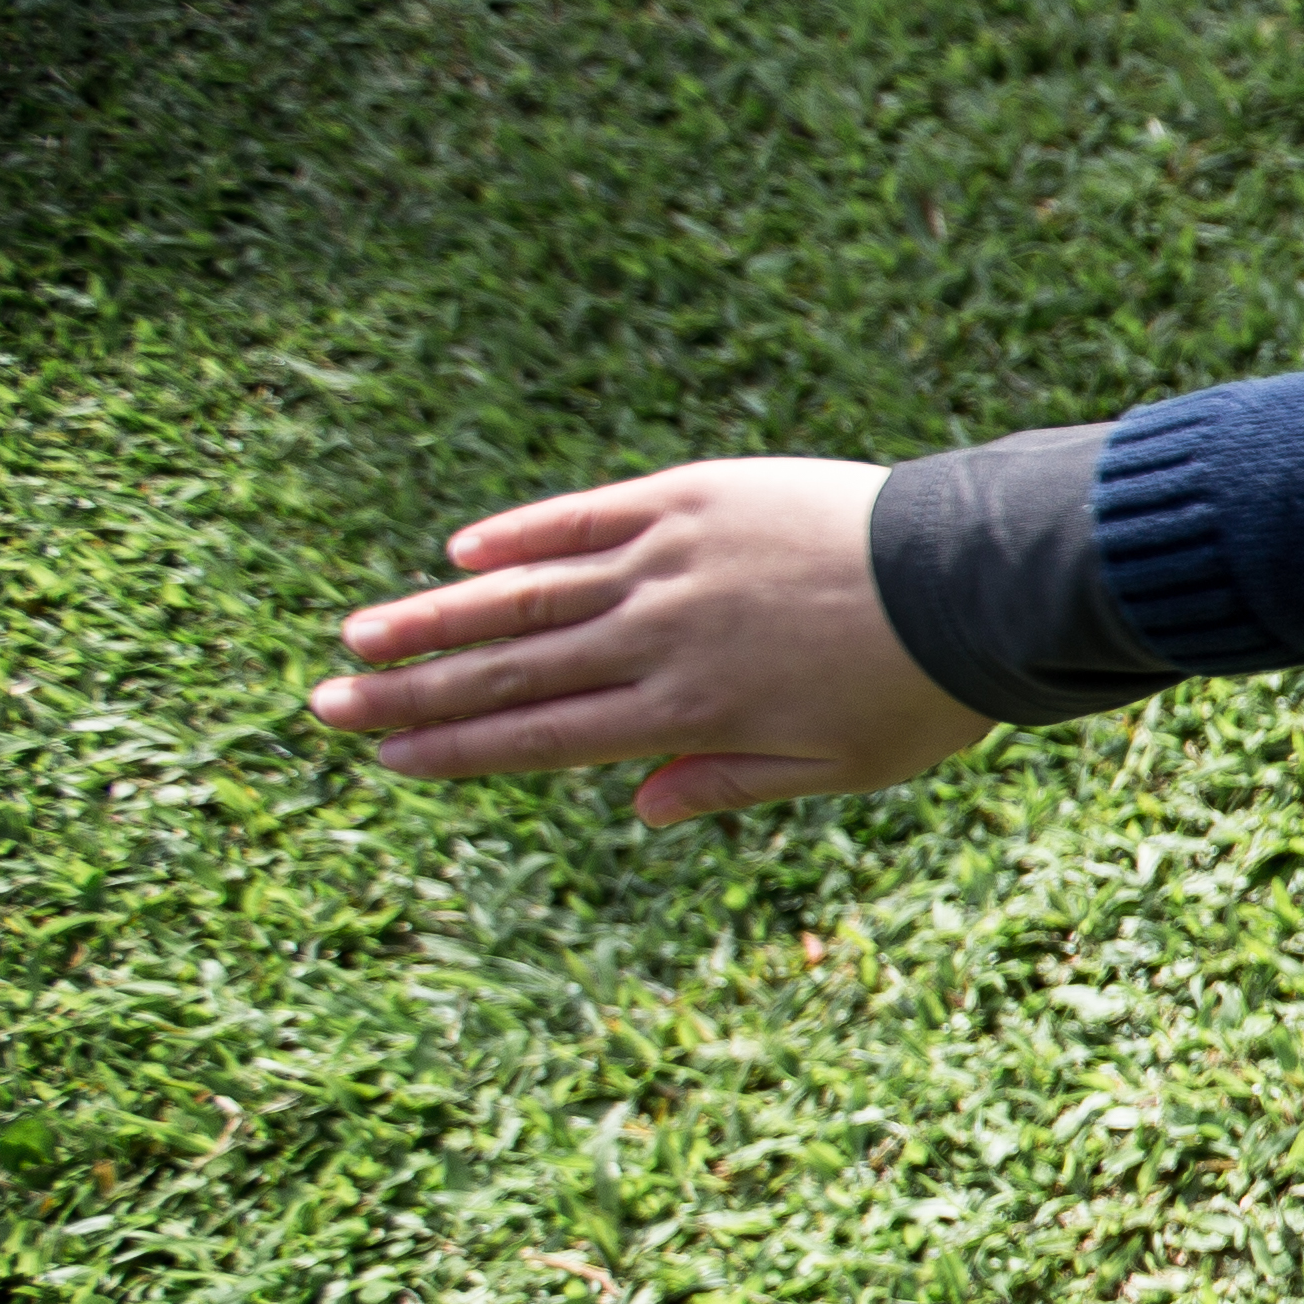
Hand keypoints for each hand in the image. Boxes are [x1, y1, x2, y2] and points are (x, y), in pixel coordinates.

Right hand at [311, 459, 988, 827]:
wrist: (977, 582)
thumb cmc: (924, 686)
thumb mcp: (839, 764)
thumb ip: (731, 780)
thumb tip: (636, 807)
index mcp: (690, 710)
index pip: (545, 738)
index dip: (460, 750)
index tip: (391, 759)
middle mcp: (660, 637)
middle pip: (512, 671)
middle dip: (412, 692)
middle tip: (326, 707)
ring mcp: (669, 561)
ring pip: (527, 595)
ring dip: (437, 617)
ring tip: (360, 636)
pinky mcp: (692, 496)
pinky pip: (588, 515)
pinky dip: (523, 534)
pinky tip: (463, 554)